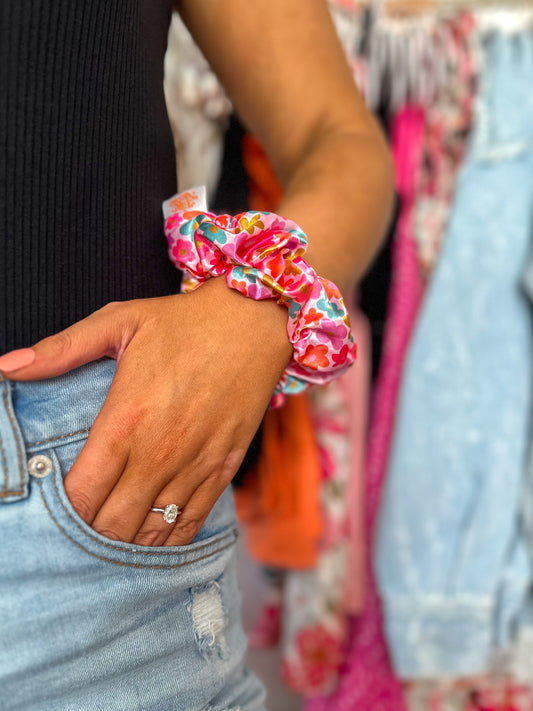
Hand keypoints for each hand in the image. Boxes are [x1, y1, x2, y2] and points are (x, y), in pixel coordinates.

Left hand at [0, 278, 291, 545]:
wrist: (254, 322)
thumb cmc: (184, 323)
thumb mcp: (120, 322)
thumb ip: (61, 349)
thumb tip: (5, 365)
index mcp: (126, 420)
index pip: (81, 493)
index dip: (61, 514)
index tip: (50, 513)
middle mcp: (159, 452)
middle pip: (113, 525)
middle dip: (89, 536)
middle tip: (76, 533)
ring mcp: (195, 465)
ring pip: (152, 533)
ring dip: (126, 544)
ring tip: (109, 541)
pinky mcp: (224, 469)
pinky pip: (192, 524)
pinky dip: (167, 541)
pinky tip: (151, 540)